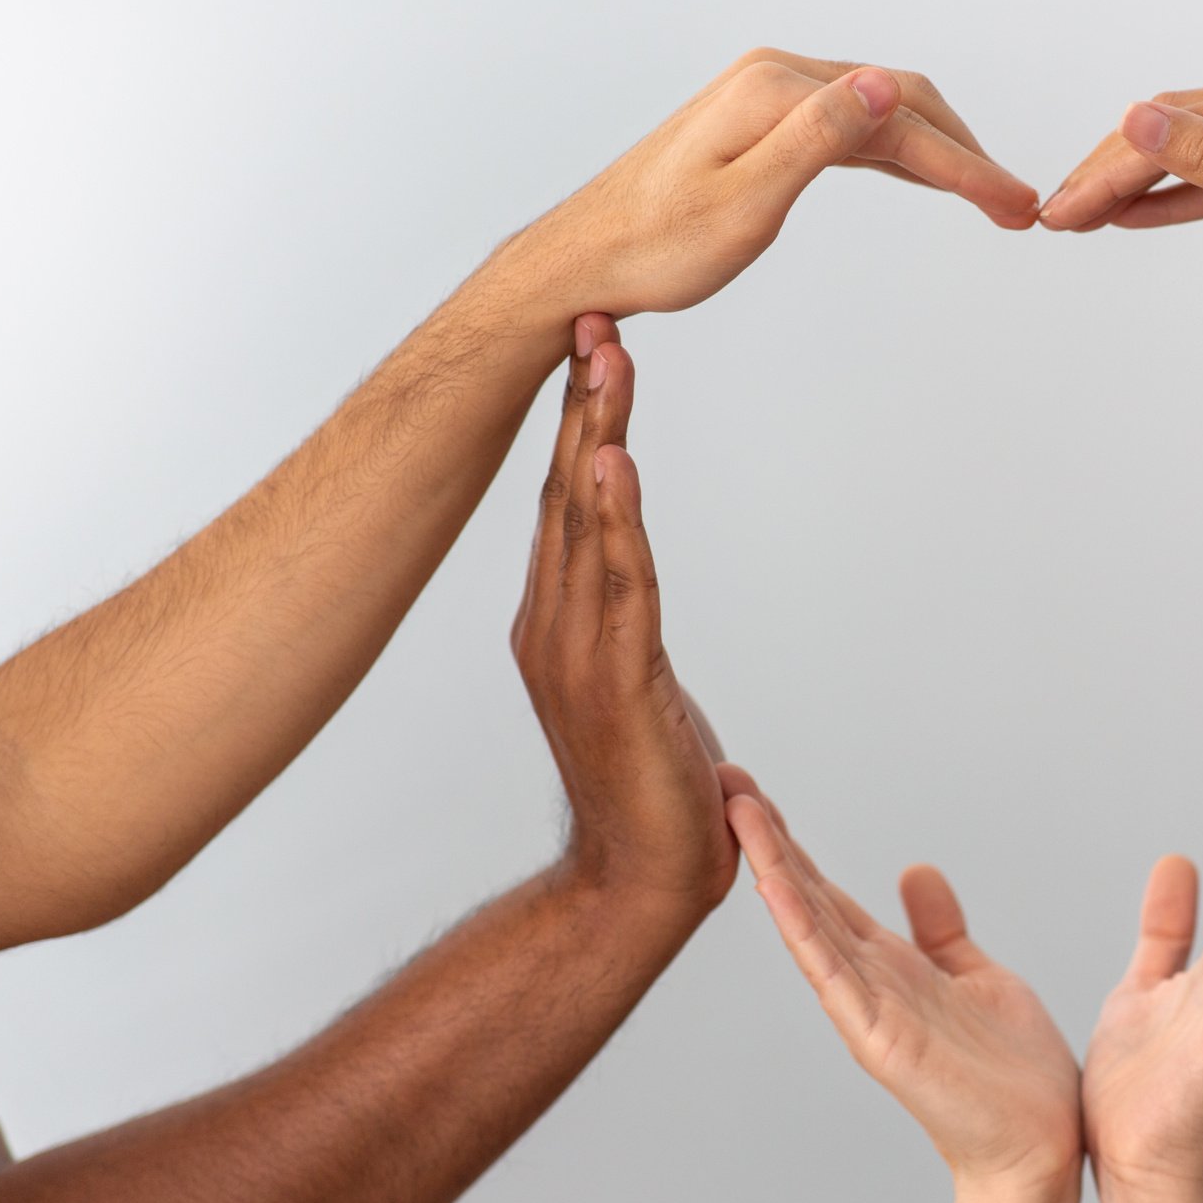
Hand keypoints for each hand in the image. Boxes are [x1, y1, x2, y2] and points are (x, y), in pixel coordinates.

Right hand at [512, 316, 734, 920]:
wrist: (640, 886)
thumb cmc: (650, 791)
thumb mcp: (636, 686)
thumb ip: (626, 630)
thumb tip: (635, 596)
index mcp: (556, 626)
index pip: (566, 507)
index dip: (580, 425)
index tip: (594, 349)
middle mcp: (552, 628)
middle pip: (568, 494)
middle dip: (585, 403)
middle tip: (594, 317)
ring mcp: (576, 653)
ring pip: (587, 522)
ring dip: (598, 434)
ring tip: (605, 359)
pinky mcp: (616, 681)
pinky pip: (619, 582)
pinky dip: (617, 517)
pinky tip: (613, 461)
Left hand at [515, 48, 1037, 316]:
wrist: (584, 260)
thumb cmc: (654, 247)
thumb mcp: (744, 203)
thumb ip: (817, 141)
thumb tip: (881, 86)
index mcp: (774, 92)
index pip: (897, 121)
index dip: (965, 166)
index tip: (1016, 208)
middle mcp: (773, 80)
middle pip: (898, 102)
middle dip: (965, 154)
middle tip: (1017, 207)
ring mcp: (765, 98)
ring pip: (878, 114)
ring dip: (938, 153)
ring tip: (990, 197)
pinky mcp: (759, 124)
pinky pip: (847, 128)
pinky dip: (897, 153)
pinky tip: (924, 178)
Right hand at [725, 776, 1082, 1202]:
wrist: (1041, 1150)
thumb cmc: (1012, 1076)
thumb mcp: (975, 977)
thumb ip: (939, 930)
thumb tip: (914, 871)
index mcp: (889, 967)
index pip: (827, 892)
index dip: (790, 841)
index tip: (751, 791)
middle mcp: (868, 984)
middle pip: (806, 897)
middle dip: (767, 838)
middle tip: (723, 776)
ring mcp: (869, 1011)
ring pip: (810, 926)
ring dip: (775, 868)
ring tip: (740, 811)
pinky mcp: (881, 1040)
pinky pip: (835, 975)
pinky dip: (804, 930)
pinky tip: (777, 888)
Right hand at [1036, 74, 1202, 313]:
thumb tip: (1138, 116)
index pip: (1174, 126)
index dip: (1109, 168)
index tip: (1061, 210)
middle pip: (1180, 127)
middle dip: (1112, 169)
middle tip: (1057, 214)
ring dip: (1143, 182)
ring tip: (1086, 215)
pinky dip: (1189, 193)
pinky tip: (1149, 212)